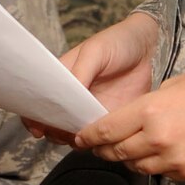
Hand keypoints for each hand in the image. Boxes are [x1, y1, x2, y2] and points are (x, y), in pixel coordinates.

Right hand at [27, 14, 157, 142]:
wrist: (150, 48)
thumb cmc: (117, 42)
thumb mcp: (95, 51)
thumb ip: (80, 72)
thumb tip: (67, 97)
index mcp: (64, 78)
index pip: (41, 98)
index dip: (34, 114)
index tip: (36, 127)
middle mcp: (74, 96)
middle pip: (55, 120)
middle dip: (53, 130)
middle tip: (61, 133)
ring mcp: (92, 108)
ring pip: (75, 131)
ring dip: (72, 138)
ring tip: (79, 137)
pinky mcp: (111, 117)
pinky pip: (99, 135)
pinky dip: (95, 141)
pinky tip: (97, 140)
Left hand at [71, 65, 184, 180]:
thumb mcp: (171, 86)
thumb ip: (143, 108)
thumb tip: (121, 124)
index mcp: (150, 110)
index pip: (106, 130)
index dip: (88, 136)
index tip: (80, 137)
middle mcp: (159, 138)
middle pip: (117, 152)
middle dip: (104, 149)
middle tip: (98, 145)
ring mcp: (175, 160)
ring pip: (137, 167)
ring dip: (129, 159)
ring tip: (130, 148)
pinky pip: (162, 173)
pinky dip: (157, 165)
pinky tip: (162, 152)